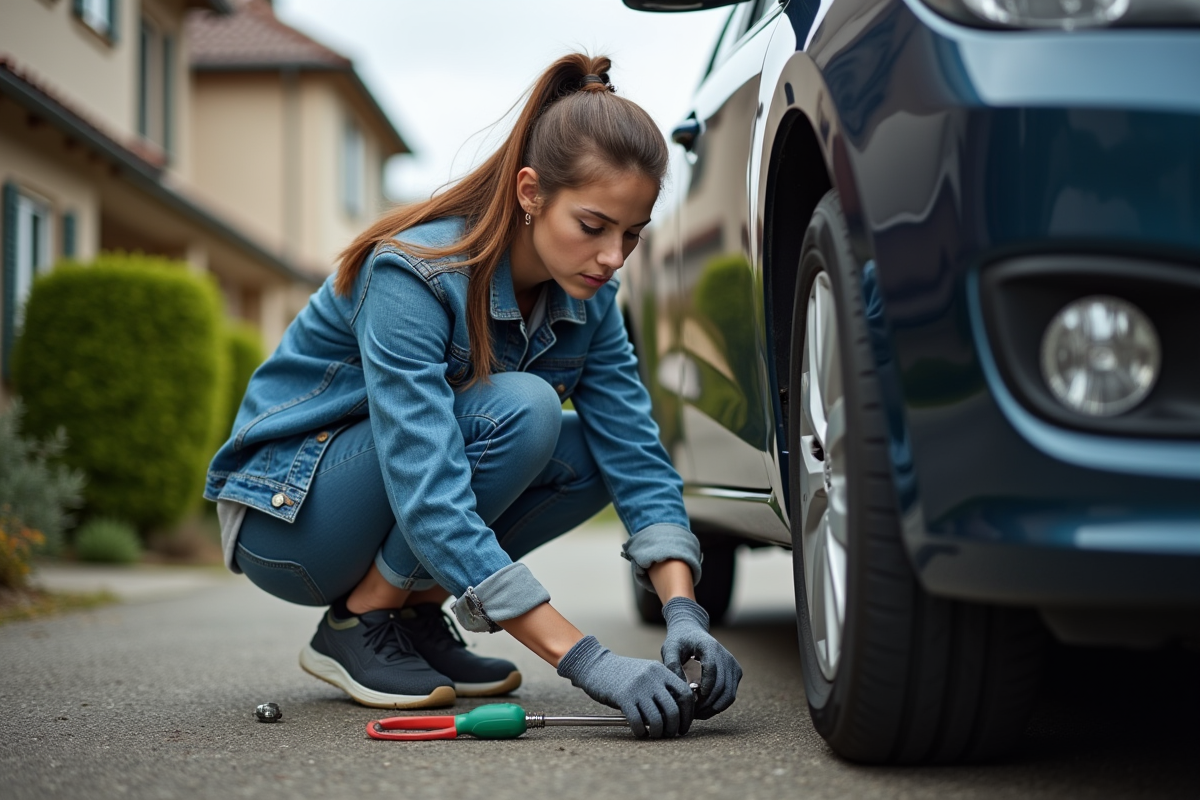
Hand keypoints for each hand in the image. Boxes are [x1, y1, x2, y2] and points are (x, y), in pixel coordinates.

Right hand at [557, 635, 694, 737]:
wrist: (596, 665)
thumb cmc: (623, 675)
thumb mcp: (647, 673)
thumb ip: (662, 687)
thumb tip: (679, 714)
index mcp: (661, 671)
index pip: (685, 694)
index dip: (688, 714)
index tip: (683, 725)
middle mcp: (652, 678)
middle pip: (673, 710)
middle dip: (674, 728)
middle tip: (669, 734)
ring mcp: (638, 687)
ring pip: (657, 719)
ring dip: (657, 732)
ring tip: (653, 734)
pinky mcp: (623, 697)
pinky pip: (638, 722)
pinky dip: (640, 731)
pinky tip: (639, 731)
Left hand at [661, 597, 741, 718]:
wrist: (692, 631)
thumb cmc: (679, 641)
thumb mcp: (669, 649)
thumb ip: (672, 667)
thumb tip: (682, 690)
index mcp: (710, 647)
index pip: (712, 670)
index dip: (704, 688)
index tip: (692, 699)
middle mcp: (726, 656)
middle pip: (722, 686)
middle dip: (706, 704)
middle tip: (690, 713)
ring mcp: (733, 665)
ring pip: (729, 695)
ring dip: (713, 708)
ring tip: (696, 713)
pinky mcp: (736, 673)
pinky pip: (730, 695)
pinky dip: (718, 705)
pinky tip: (703, 706)